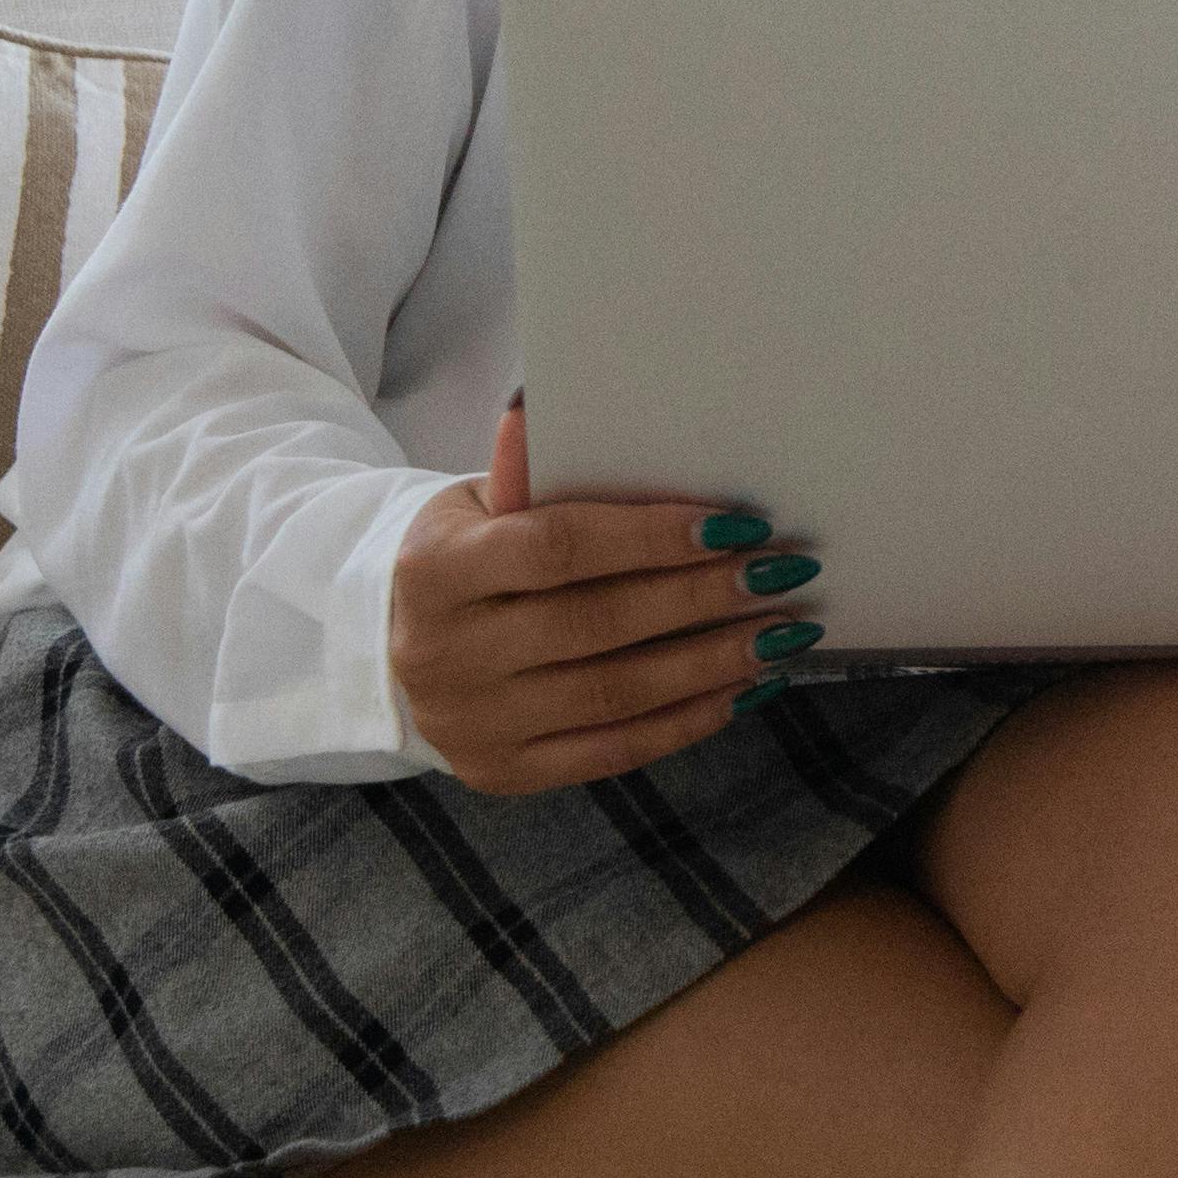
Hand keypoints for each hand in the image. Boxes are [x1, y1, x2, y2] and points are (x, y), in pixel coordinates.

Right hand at [386, 399, 814, 793]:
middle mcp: (443, 654)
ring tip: (782, 633)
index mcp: (435, 571)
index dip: (651, 537)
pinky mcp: (502, 772)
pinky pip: (613, 751)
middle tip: (780, 575)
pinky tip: (744, 688)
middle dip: (702, 599)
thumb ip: (523, 471)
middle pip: (596, 626)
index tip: (735, 525)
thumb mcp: (477, 504)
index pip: (557, 549)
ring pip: (614, 696)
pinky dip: (688, 720)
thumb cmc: (467, 556)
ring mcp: (472, 723)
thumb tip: (538, 406)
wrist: (395, 646)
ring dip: (712, 664)